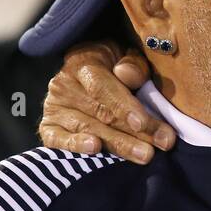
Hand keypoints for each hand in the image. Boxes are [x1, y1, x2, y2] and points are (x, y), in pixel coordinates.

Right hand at [38, 40, 175, 164]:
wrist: (87, 68)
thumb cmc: (116, 64)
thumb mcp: (128, 56)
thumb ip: (132, 65)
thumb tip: (128, 75)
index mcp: (84, 62)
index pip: (103, 87)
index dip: (124, 106)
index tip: (143, 123)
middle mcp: (64, 84)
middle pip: (101, 112)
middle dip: (134, 131)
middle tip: (162, 143)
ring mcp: (54, 106)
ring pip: (88, 128)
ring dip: (119, 144)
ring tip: (145, 154)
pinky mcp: (48, 126)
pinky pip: (57, 139)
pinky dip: (75, 145)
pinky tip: (94, 149)